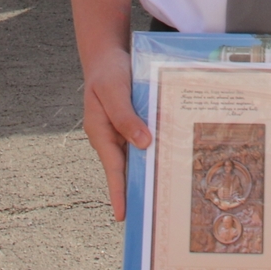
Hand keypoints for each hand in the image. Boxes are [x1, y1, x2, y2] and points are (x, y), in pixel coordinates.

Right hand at [81, 48, 150, 220]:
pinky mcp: (132, 123)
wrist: (106, 54)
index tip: (122, 216)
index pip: (112, 168)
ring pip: (136, 155)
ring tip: (164, 192)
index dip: (118, 192)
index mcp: (100, 132)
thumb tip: (142, 144)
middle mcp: (110, 136)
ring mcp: (121, 131)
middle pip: (125, 167)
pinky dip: (154, 148)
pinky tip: (169, 156)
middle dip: (137, 187)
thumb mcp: (114, 91)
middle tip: (152, 211)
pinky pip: (143, 140)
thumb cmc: (107, 72)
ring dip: (149, 168)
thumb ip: (125, 117)